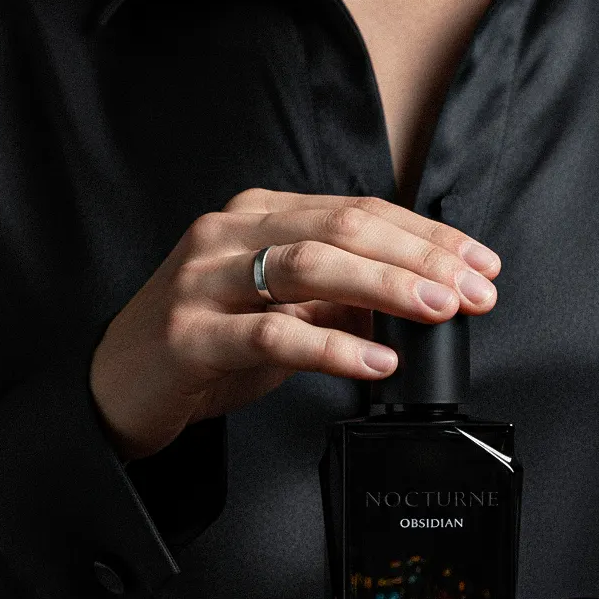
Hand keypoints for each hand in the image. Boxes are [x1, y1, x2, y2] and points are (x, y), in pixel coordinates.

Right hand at [90, 188, 499, 460]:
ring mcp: (204, 280)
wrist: (119, 388)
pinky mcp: (190, 333)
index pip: (358, 211)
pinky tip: (376, 359)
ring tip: (437, 311)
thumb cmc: (202, 346)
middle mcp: (229, 235)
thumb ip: (338, 301)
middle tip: (473, 290)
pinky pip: (272, 333)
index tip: (479, 265)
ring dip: (385, 287)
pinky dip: (333, 346)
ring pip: (309, 266)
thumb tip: (414, 300)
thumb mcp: (280, 313)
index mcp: (256, 217)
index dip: (426, 236)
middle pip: (342, 229)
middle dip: (420, 258)